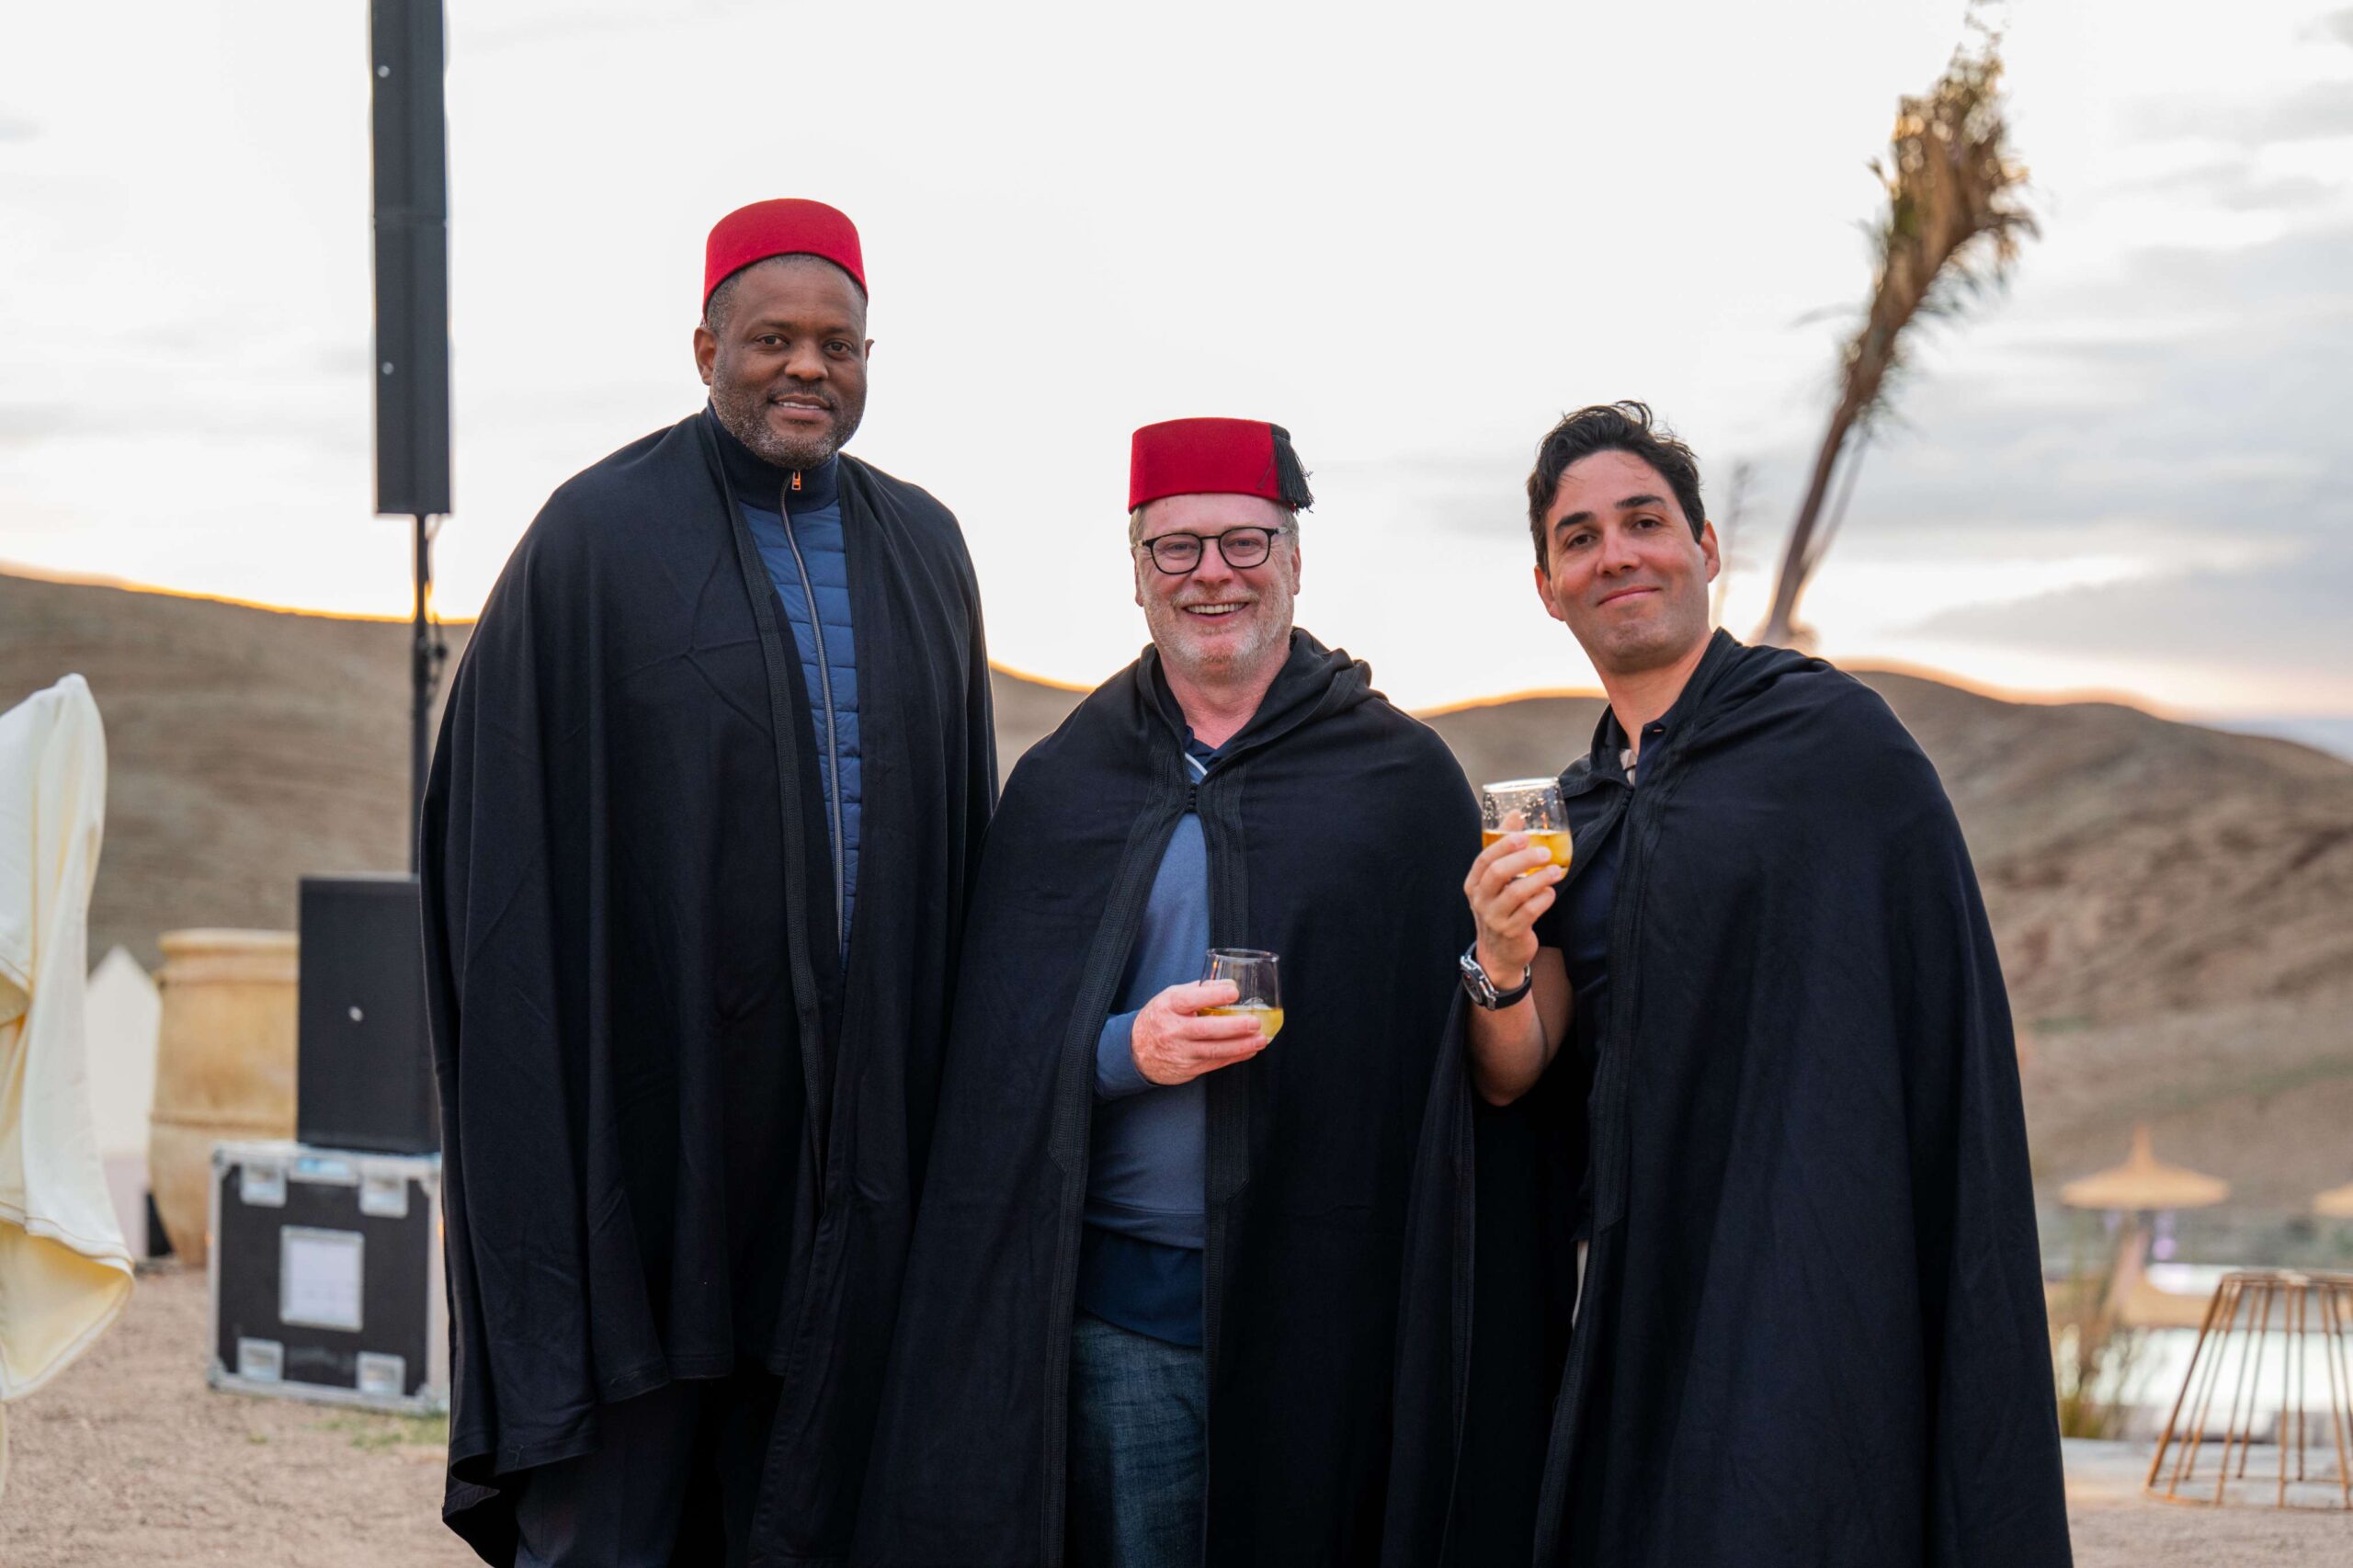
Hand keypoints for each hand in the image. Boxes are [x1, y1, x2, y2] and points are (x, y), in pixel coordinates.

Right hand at [1131, 979, 1268, 1085]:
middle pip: (1206, 1029)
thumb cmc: (1160, 1018)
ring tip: (1260, 1039)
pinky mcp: (1187, 1068)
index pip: (1191, 999)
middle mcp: (1173, 1030)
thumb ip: (1199, 989)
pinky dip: (1235, 1057)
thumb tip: (1229, 983)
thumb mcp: (1171, 997)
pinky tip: (1249, 1050)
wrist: (1136, 1051)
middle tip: (1255, 1022)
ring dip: (1241, 1046)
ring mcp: (1180, 1052)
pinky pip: (1215, 1063)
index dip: (1214, 995)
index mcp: (1169, 1006)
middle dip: (1234, 1027)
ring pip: (1214, 1050)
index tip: (1234, 991)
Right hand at [1464, 812, 1561, 988]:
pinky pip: (1530, 912)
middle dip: (1523, 859)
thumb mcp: (1495, 882)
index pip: (1484, 859)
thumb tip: (1516, 813)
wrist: (1499, 953)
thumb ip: (1503, 849)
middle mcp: (1480, 900)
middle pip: (1498, 873)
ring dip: (1539, 879)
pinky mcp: (1512, 932)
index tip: (1523, 834)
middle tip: (1544, 852)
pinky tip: (1550, 892)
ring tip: (1555, 871)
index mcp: (1474, 884)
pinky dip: (1543, 899)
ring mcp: (1495, 918)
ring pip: (1516, 893)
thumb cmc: (1500, 908)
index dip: (1503, 845)